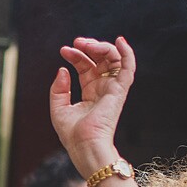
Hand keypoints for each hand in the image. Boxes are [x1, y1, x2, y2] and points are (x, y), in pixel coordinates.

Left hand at [49, 36, 135, 175]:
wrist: (84, 145)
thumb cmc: (72, 134)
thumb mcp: (58, 108)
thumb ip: (58, 89)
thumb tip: (63, 69)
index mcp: (90, 92)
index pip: (85, 67)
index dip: (76, 56)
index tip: (64, 50)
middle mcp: (103, 88)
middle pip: (99, 60)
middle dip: (88, 47)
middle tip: (76, 42)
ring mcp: (112, 88)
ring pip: (114, 60)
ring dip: (102, 47)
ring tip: (87, 44)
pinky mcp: (120, 90)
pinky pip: (129, 68)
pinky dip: (127, 53)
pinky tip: (120, 41)